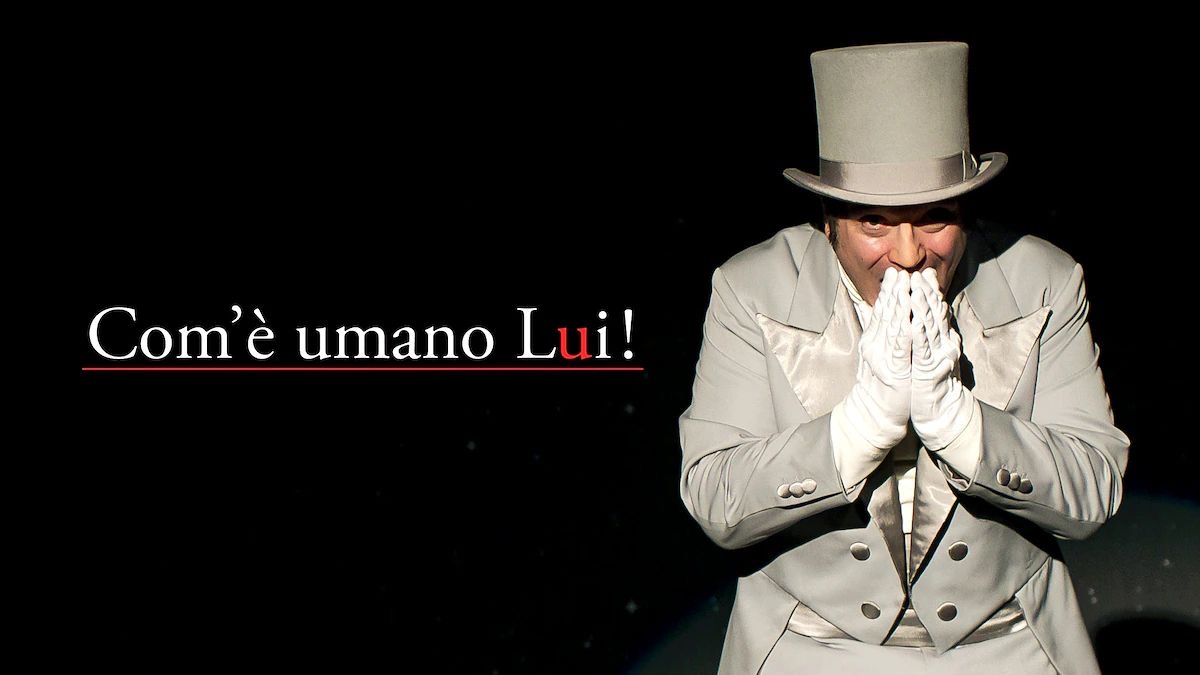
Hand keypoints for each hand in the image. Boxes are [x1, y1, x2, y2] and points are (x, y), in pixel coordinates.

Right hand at [839, 267, 911, 450]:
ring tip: (906, 290)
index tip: (895, 273)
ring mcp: (883, 359)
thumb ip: (880, 331)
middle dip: (894, 293)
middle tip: (901, 273)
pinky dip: (904, 337)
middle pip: (886, 315)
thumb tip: (877, 310)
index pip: (881, 311)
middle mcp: (875, 346)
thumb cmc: (881, 382)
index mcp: (874, 340)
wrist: (876, 413)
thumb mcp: (880, 353)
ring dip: (900, 308)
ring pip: (892, 328)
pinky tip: (909, 324)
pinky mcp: (894, 373)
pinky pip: (900, 352)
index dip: (889, 292)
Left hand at [910, 268, 974, 449]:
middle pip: (934, 314)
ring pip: (929, 328)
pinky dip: (919, 336)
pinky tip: (914, 323)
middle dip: (926, 292)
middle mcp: (943, 344)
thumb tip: (930, 312)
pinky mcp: (929, 371)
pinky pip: (923, 351)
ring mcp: (938, 357)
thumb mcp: (930, 352)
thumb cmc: (931, 381)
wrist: (941, 412)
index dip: (930, 291)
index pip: (936, 310)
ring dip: (922, 308)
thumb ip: (930, 333)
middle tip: (918, 273)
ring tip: (915, 289)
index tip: (923, 273)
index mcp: (941, 339)